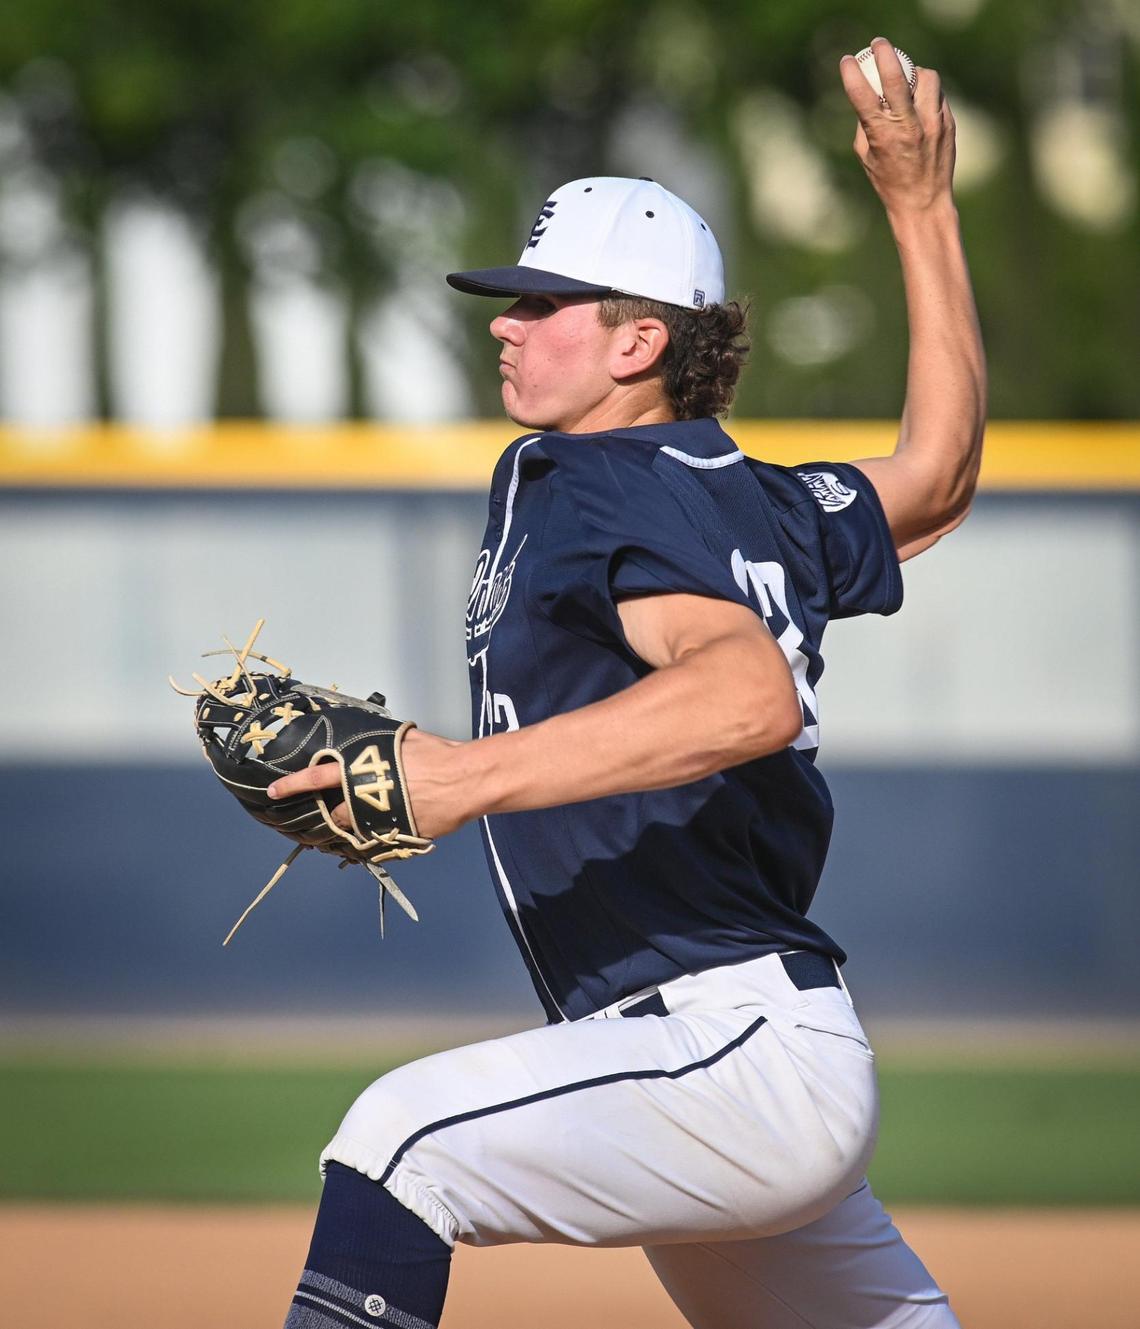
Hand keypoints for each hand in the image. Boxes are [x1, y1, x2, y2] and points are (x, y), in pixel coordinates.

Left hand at [267, 727, 470, 839]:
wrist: (465, 781)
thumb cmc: (438, 755)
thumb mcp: (402, 742)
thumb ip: (379, 746)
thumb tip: (371, 743)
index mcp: (361, 772)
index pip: (317, 779)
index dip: (293, 786)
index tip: (274, 792)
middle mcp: (366, 799)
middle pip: (336, 816)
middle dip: (328, 820)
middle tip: (320, 821)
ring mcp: (382, 821)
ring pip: (357, 833)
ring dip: (353, 831)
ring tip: (352, 829)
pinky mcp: (400, 836)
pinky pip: (382, 841)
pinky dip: (379, 839)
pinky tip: (383, 834)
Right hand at [839, 37, 955, 216]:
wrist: (924, 202)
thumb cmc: (888, 181)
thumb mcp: (867, 156)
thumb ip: (866, 124)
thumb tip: (868, 97)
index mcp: (882, 135)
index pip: (862, 96)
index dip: (852, 74)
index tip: (846, 60)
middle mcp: (908, 126)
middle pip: (896, 78)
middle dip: (885, 54)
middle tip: (878, 44)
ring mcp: (931, 123)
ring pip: (926, 78)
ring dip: (914, 73)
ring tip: (908, 79)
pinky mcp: (948, 123)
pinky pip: (938, 94)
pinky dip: (927, 92)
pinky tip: (921, 101)